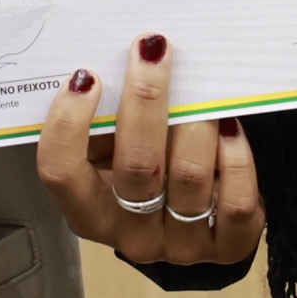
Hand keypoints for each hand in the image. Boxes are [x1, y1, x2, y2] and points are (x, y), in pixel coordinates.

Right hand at [37, 32, 263, 274]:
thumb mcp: (113, 155)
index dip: (68, 125)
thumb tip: (120, 58)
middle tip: (154, 50)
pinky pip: (234, 200)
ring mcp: (181, 247)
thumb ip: (107, 122)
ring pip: (190, 176)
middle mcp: (131, 236)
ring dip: (197, 122)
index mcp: (88, 212)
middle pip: (137, 166)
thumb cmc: (146, 169)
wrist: (198, 221)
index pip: (62, 173)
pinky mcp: (227, 247)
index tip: (87, 77)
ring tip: (203, 91)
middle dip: (145, 99)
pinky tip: (229, 129)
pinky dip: (235, 158)